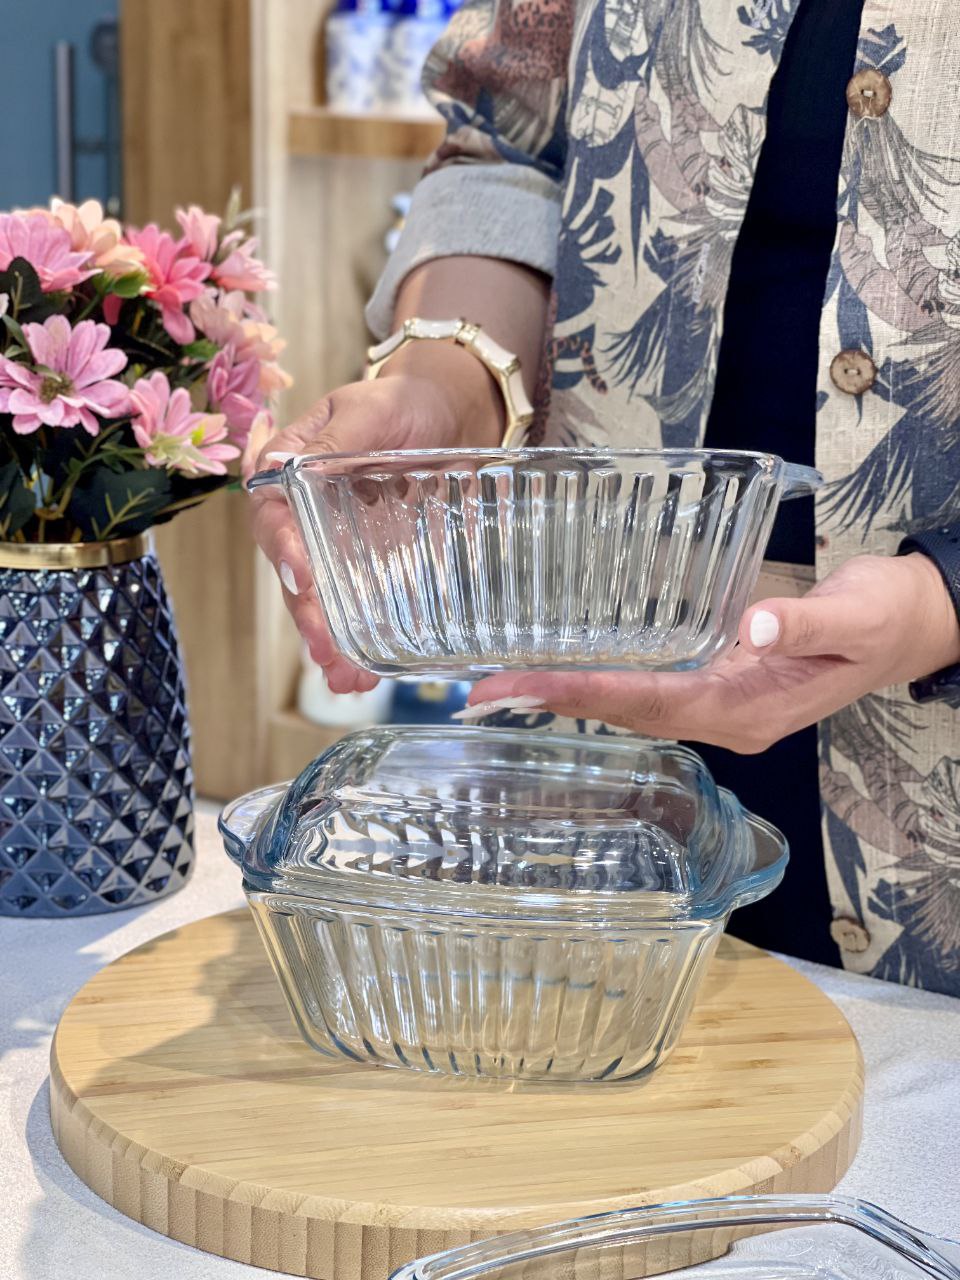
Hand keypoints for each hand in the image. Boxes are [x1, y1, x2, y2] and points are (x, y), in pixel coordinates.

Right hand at [250, 343, 503, 692]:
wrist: (455, 412)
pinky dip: (364, 642)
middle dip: (309, 615)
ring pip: (324, 602)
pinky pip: (364, 609)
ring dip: (332, 643)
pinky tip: (367, 677)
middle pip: (295, 573)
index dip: (283, 548)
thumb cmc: (405, 400)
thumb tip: (277, 469)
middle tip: (326, 648)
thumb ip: (331, 442)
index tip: (302, 575)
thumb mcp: (369, 408)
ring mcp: (341, 547)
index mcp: (289, 471)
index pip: (273, 513)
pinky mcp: (377, 568)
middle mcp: (307, 517)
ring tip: (346, 680)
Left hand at [467, 554, 959, 752]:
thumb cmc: (885, 618)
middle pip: (628, 714)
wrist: (912, 625)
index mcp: (750, 708)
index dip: (585, 695)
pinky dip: (604, 685)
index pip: (652, 703)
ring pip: (633, 709)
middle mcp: (726, 717)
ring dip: (570, 698)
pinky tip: (570, 674)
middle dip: (556, 703)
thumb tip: (746, 628)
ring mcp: (722, 705)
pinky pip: (650, 692)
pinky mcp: (720, 684)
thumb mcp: (854, 615)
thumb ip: (800, 622)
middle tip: (482, 693)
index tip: (523, 689)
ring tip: (505, 689)